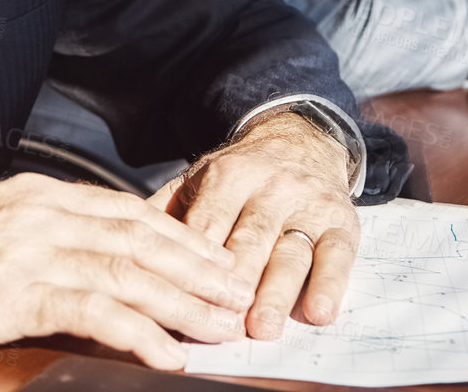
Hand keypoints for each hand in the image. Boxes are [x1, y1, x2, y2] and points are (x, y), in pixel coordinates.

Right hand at [0, 173, 254, 370]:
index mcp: (36, 196)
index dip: (178, 237)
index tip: (214, 258)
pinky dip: (139, 331)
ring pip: (128, 272)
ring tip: (219, 326)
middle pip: (140, 239)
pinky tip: (166, 352)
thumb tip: (85, 259)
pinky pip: (94, 310)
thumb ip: (38, 236)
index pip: (126, 212)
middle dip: (197, 269)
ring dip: (183, 303)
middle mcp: (41, 215)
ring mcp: (31, 250)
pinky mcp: (17, 291)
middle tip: (238, 294)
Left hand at [148, 111, 358, 341]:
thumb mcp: (204, 178)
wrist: (302, 139)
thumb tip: (125, 241)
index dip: (193, 259)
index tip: (179, 293)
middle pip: (251, 239)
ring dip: (277, 292)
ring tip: (263, 328)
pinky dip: (330, 286)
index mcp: (229, 174)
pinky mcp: (342, 222)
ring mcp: (309, 204)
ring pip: (291, 252)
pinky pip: (338, 256)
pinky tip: (319, 314)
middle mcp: (271, 186)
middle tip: (222, 320)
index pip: (208, 221)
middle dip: (236, 281)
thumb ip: (170, 209)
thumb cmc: (243, 174)